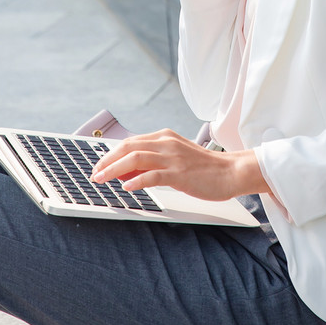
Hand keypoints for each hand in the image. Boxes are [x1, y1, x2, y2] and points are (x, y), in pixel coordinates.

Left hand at [90, 129, 269, 201]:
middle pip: (128, 147)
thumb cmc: (203, 168)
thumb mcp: (175, 158)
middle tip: (94, 174)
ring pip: (136, 158)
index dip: (111, 154)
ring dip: (114, 169)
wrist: (231, 171)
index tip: (99, 166)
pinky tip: (127, 187)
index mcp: (164, 137)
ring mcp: (173, 157)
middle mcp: (166, 143)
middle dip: (107, 161)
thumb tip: (125, 172)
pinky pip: (153, 175)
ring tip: (102, 180)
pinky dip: (137, 180)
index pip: (130, 142)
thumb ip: (153, 162)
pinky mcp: (180, 173)